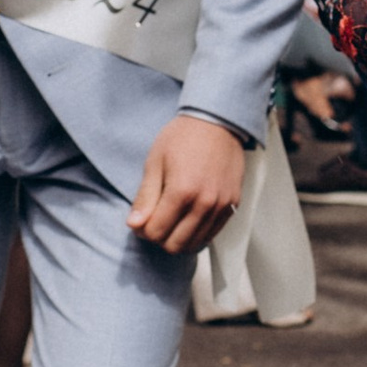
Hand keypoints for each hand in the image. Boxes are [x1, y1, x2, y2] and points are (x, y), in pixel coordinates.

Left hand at [127, 112, 248, 254]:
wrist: (217, 122)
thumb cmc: (183, 137)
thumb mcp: (155, 162)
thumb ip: (145, 197)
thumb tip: (134, 225)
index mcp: (182, 191)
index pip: (156, 232)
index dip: (143, 230)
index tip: (141, 218)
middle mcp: (204, 203)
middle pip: (175, 244)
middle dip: (159, 237)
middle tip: (154, 220)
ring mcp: (221, 206)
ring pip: (194, 244)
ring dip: (178, 238)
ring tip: (171, 219)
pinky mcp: (232, 205)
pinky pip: (212, 234)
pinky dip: (197, 234)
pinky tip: (188, 219)